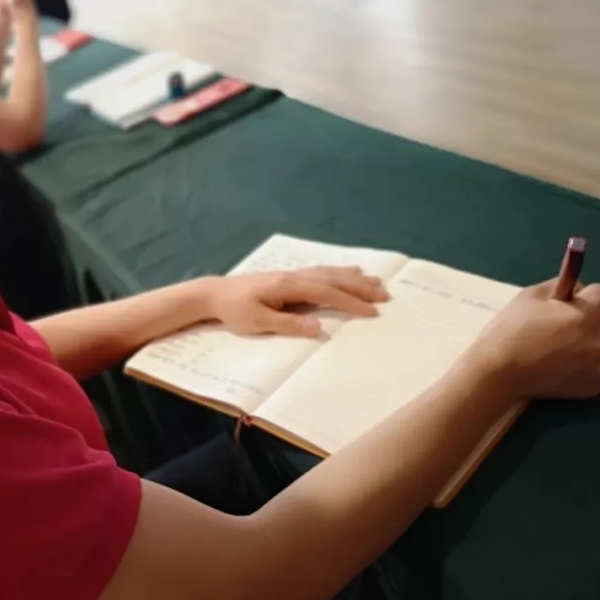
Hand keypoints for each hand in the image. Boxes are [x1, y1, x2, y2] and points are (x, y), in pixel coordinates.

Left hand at [207, 267, 388, 337]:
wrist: (214, 293)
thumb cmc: (234, 310)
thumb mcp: (258, 322)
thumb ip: (288, 324)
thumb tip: (319, 327)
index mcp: (288, 286)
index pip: (326, 293)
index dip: (350, 302)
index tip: (372, 312)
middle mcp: (294, 276)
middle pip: (333, 279)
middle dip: (360, 287)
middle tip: (385, 295)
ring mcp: (291, 274)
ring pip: (328, 272)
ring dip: (353, 277)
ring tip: (376, 281)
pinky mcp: (288, 277)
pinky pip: (320, 271)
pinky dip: (338, 272)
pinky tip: (348, 272)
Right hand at [469, 280, 599, 400]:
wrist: (498, 374)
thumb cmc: (510, 331)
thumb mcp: (529, 296)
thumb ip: (559, 286)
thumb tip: (576, 290)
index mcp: (588, 313)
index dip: (584, 296)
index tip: (567, 305)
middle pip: (597, 323)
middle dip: (580, 323)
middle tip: (550, 333)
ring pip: (595, 347)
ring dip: (580, 347)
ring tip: (549, 354)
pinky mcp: (593, 387)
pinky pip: (591, 370)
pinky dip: (577, 370)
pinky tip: (554, 370)